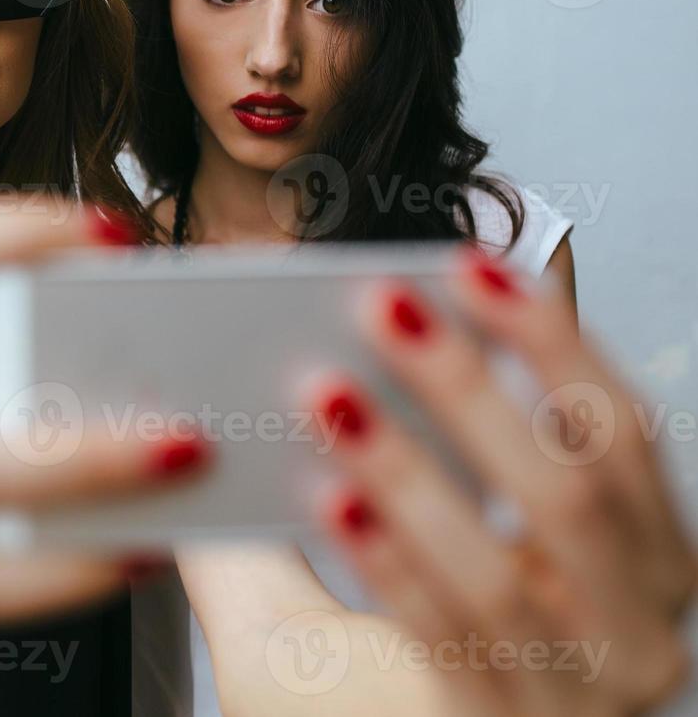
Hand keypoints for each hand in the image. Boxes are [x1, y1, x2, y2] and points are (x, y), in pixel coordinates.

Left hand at [313, 248, 695, 715]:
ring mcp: (579, 694)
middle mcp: (635, 628)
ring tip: (327, 394)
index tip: (467, 265)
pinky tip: (332, 499)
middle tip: (380, 306)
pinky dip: (388, 562)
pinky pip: (449, 640)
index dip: (552, 338)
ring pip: (506, 568)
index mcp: (636, 559)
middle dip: (472, 386)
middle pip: (569, 487)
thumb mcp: (424, 556)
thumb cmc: (402, 669)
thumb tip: (303, 353)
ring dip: (413, 469)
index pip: (617, 429)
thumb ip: (375, 459)